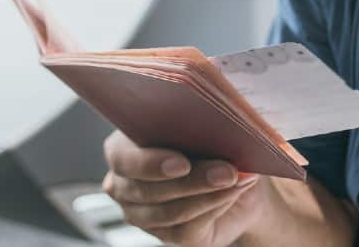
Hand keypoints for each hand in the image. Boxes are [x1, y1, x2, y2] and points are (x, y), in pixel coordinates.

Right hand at [102, 130, 268, 245]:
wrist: (235, 177)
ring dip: (208, 195)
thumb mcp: (208, 125)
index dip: (149, 163)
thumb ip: (204, 124)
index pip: (123, 158)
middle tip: (226, 171)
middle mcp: (124, 184)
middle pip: (148, 190)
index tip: (182, 164)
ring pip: (169, 212)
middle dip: (192, 180)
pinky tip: (232, 193)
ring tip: (235, 180)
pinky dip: (214, 208)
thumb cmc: (214, 144)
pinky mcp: (165, 235)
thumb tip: (224, 127)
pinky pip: (185, 229)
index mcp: (123, 148)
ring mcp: (141, 214)